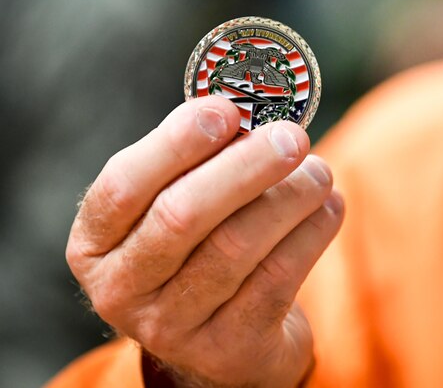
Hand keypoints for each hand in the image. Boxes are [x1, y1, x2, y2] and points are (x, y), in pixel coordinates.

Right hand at [67, 96, 343, 386]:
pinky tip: (329, 207)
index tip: (226, 110)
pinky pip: (277, 279)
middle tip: (292, 137)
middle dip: (245, 167)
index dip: (175, 143)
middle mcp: (123, 289)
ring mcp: (172, 326)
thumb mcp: (180, 210)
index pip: (122, 186)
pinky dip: (311, 233)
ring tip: (319, 171)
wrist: (225, 343)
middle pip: (182, 216)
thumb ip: (200, 165)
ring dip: (289, 198)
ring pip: (236, 247)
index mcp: (96, 245)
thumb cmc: (201, 252)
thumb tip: (252, 110)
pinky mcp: (228, 348)